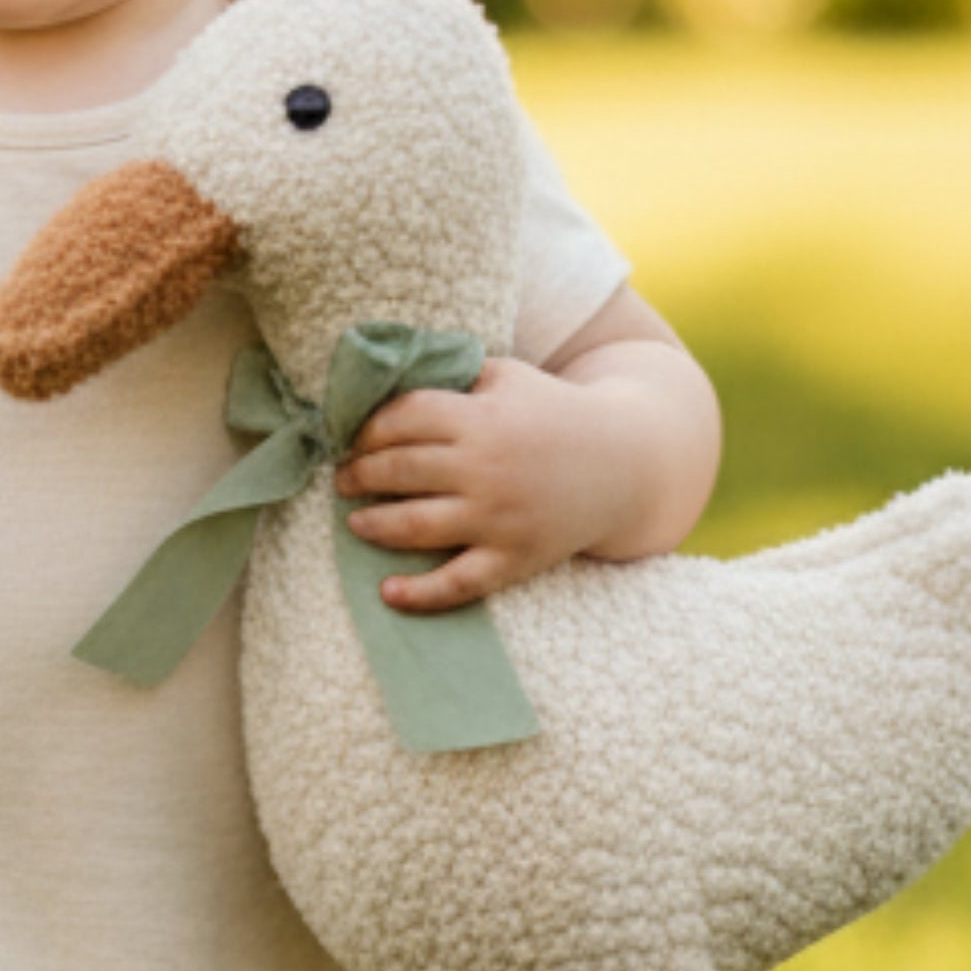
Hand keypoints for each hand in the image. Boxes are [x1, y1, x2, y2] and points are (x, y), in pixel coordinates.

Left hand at [335, 357, 640, 612]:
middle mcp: (486, 468)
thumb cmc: (553, 413)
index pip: (403, 419)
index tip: (353, 440)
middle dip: (359, 475)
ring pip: (415, 525)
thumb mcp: (507, 377)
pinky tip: (387, 593)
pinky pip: (458, 583)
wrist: (626, 461)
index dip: (367, 430)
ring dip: (374, 524)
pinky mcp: (515, 558)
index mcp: (482, 417)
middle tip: (343, 480)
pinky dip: (420, 593)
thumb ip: (454, 377)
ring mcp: (500, 517)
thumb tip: (386, 381)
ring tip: (356, 521)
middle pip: (400, 470)